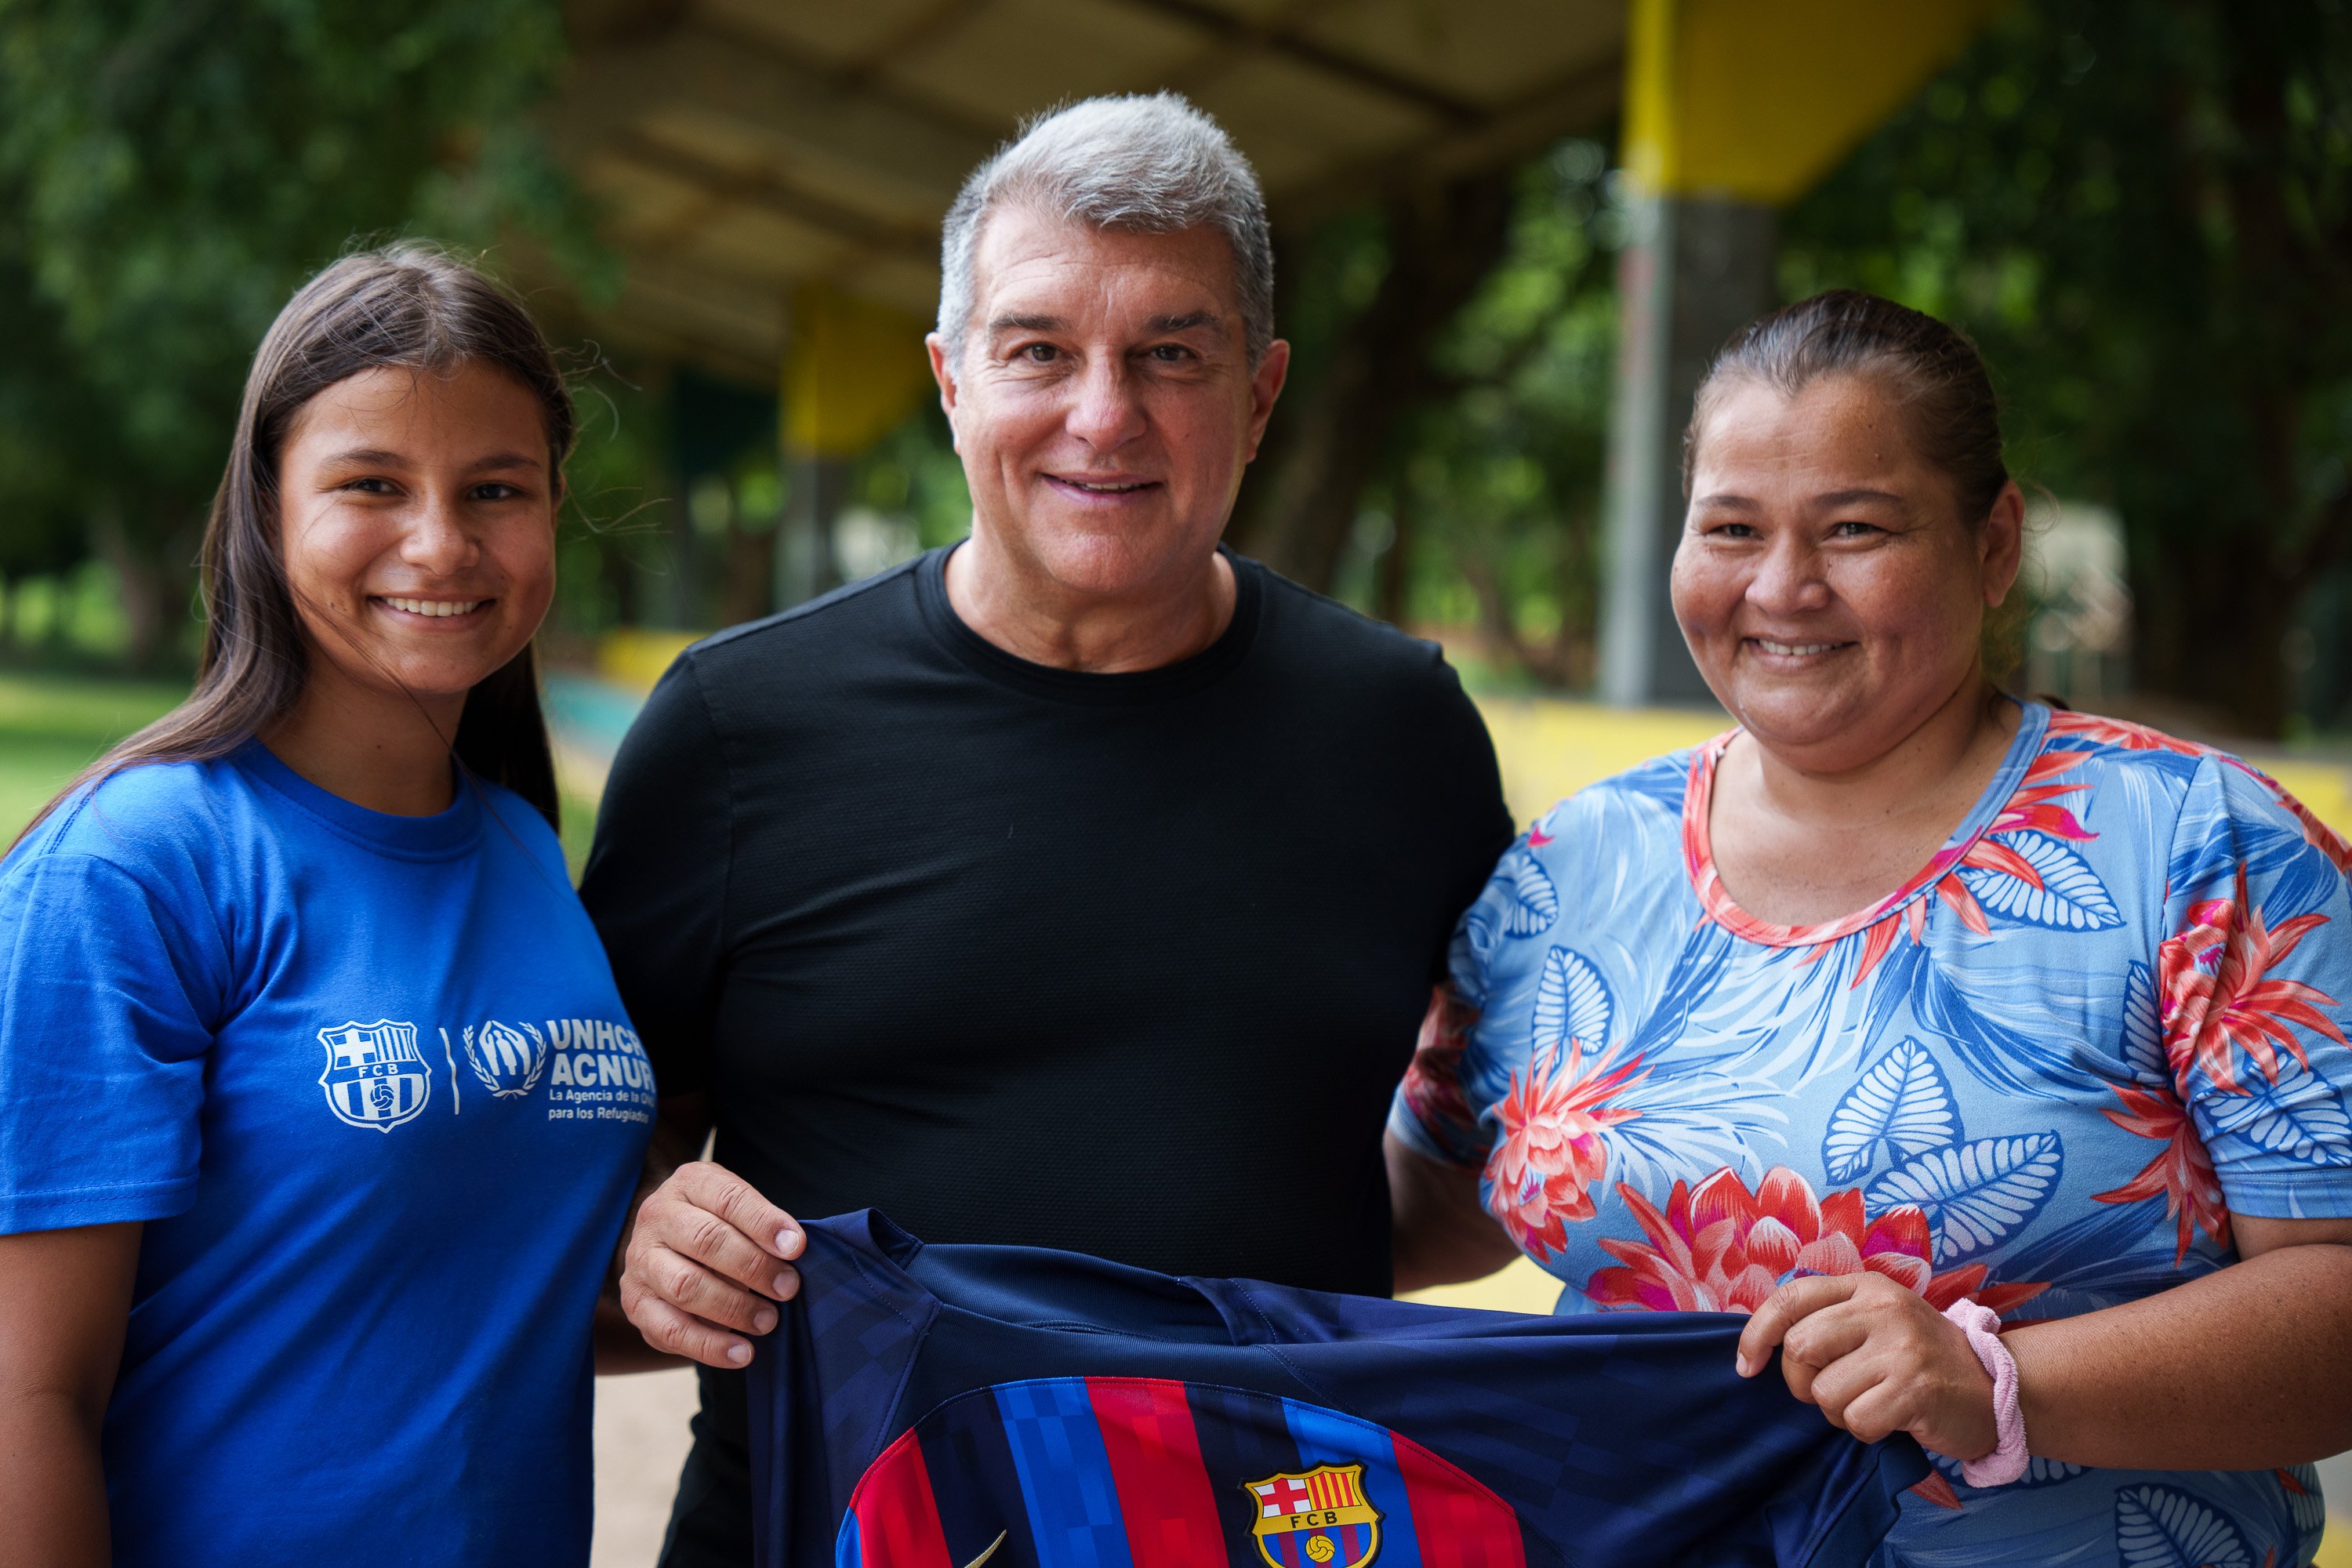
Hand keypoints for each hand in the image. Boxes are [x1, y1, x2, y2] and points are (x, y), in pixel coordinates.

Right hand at [617, 1160, 803, 1367]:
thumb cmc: (717, 1222)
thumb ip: (762, 1223)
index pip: (728, 1199)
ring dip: (733, 1308)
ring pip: (684, 1285)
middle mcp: (657, 1217)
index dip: (764, 1223)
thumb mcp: (738, 1206)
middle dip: (753, 1267)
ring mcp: (640, 1261)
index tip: (796, 1247)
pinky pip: (670, 1329)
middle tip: (788, 1288)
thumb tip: (793, 1248)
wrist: (665, 1240)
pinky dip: (709, 1345)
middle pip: (706, 1241)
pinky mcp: (635, 1303)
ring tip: (768, 1321)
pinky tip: (742, 1353)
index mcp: (689, 1183)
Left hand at [1736, 1274, 1996, 1460]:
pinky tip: (1890, 1420)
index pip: (1790, 1298)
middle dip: (1801, 1381)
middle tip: (1831, 1391)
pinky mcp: (1916, 1389)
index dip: (1756, 1333)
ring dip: (1837, 1411)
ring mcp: (1902, 1348)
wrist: (1998, 1388)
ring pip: (1824, 1390)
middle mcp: (1883, 1309)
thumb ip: (1829, 1320)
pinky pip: (1856, 1419)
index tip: (1747, 1366)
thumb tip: (1759, 1340)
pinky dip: (1865, 1430)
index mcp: (1867, 1286)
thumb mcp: (1878, 1321)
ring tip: (1870, 1403)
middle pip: (1799, 1347)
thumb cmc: (1922, 1359)